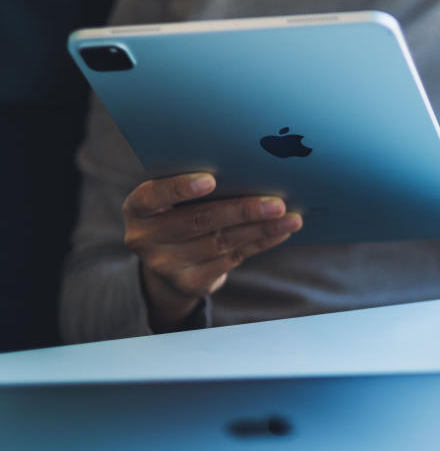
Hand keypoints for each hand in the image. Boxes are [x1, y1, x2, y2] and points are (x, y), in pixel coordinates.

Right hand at [122, 172, 302, 331]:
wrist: (167, 264)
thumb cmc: (178, 212)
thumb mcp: (173, 198)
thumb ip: (196, 185)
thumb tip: (251, 167)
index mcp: (138, 209)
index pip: (153, 195)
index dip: (180, 188)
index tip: (210, 180)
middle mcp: (145, 238)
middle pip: (199, 221)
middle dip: (242, 210)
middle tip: (277, 202)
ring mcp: (167, 265)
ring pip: (221, 242)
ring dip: (261, 228)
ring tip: (291, 217)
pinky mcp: (191, 283)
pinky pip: (233, 258)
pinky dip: (261, 242)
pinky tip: (281, 231)